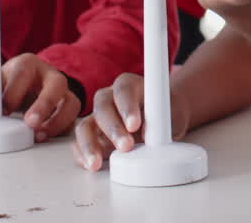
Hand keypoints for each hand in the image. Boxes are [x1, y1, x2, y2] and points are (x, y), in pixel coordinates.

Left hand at [0, 53, 81, 141]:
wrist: (23, 88)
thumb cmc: (8, 85)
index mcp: (27, 64)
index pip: (23, 73)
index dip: (13, 93)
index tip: (3, 109)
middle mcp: (49, 75)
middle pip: (57, 84)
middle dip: (44, 104)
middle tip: (30, 122)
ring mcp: (63, 93)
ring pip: (72, 103)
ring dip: (57, 121)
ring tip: (39, 135)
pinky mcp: (68, 110)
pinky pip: (73, 121)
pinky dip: (62, 131)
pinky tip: (47, 137)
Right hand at [71, 73, 190, 171]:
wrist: (163, 123)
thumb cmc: (167, 115)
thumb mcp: (172, 115)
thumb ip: (161, 122)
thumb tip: (147, 137)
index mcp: (130, 85)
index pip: (124, 89)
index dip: (127, 106)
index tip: (134, 124)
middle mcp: (109, 98)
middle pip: (102, 107)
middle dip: (113, 129)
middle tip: (126, 146)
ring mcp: (98, 118)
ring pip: (85, 126)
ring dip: (90, 144)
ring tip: (98, 163)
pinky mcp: (92, 136)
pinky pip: (78, 143)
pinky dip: (81, 155)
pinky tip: (90, 165)